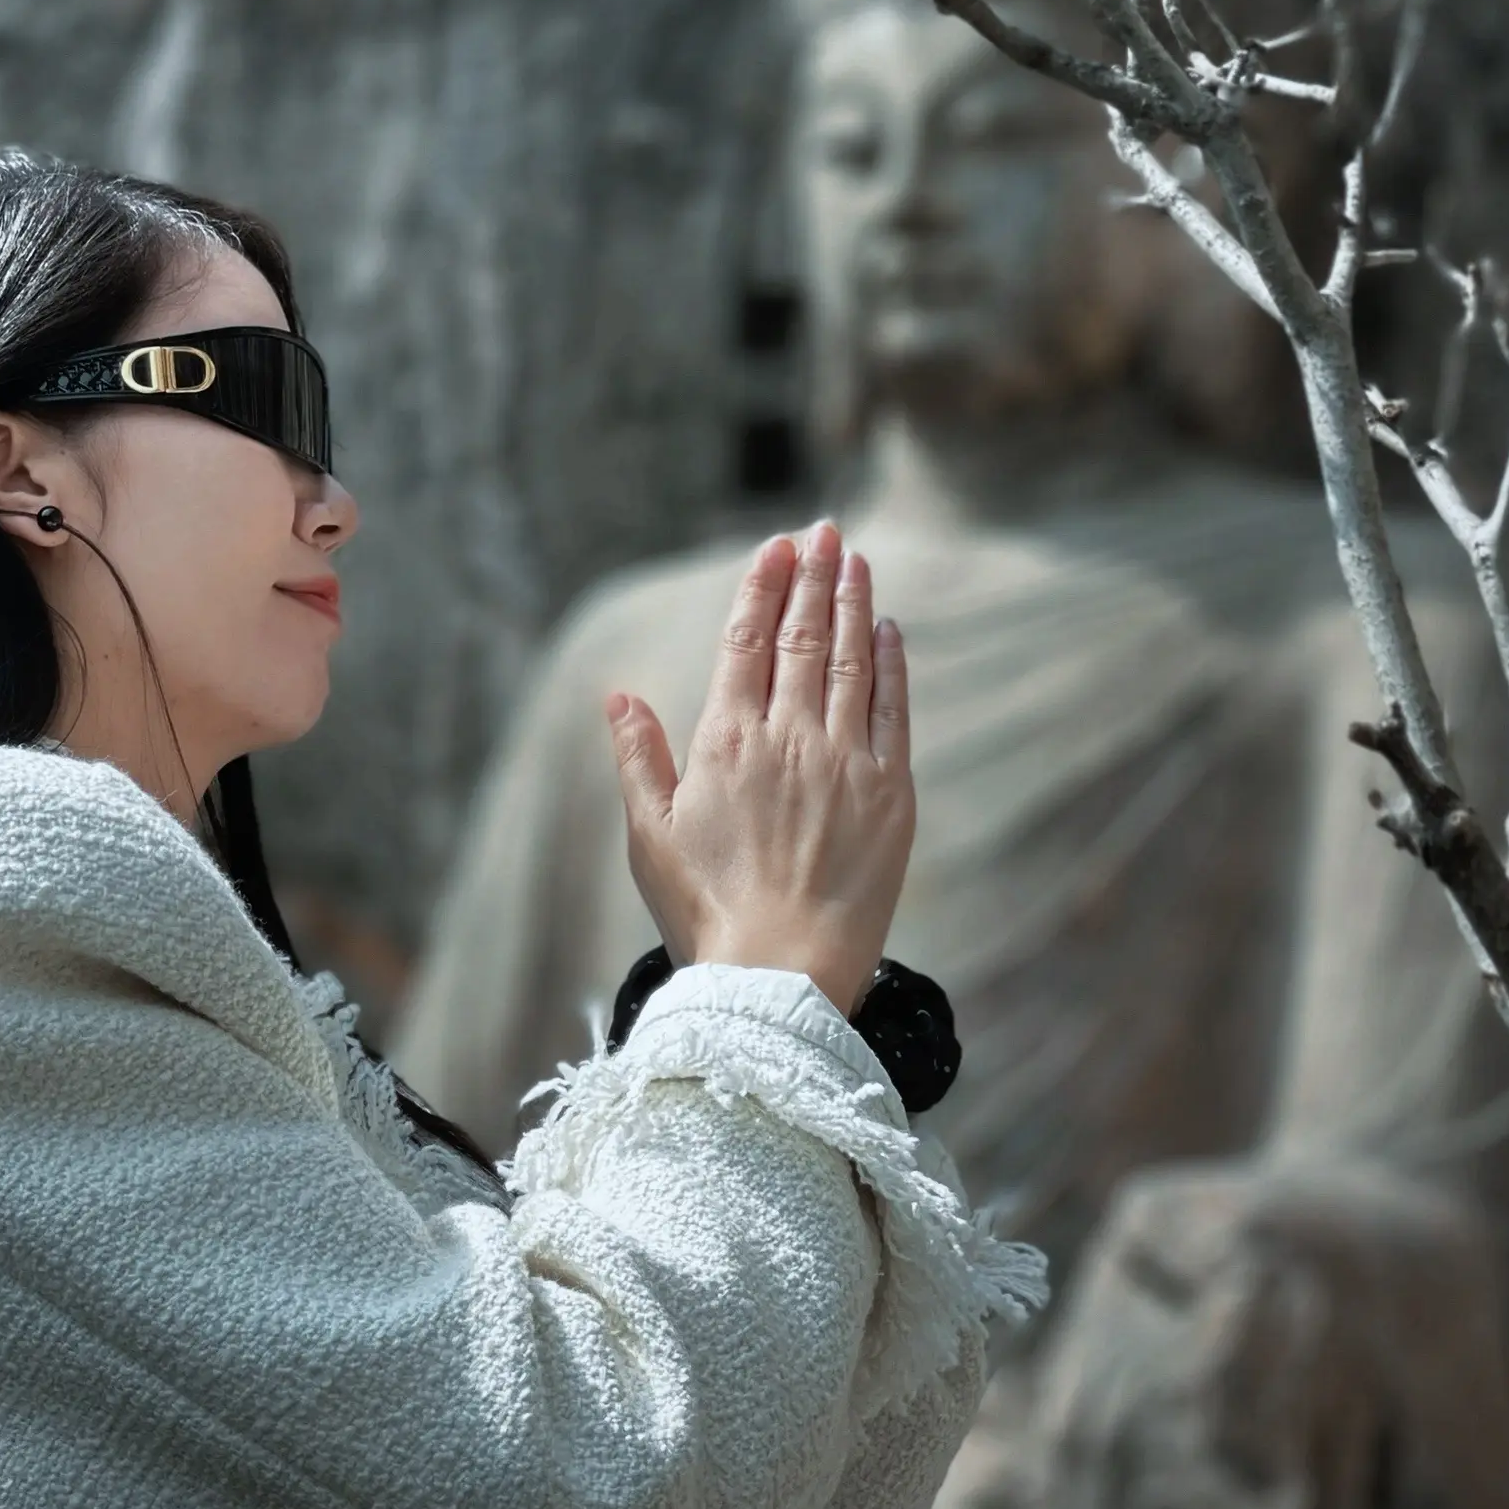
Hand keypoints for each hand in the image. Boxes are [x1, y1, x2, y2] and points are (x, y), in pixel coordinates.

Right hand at [605, 523, 914, 1018]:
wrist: (781, 977)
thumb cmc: (705, 912)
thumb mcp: (649, 835)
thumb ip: (637, 757)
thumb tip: (616, 695)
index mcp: (726, 744)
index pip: (745, 643)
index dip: (761, 588)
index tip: (776, 547)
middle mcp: (788, 740)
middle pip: (802, 638)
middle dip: (812, 577)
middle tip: (823, 531)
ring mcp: (844, 763)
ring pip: (851, 662)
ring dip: (854, 604)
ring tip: (855, 560)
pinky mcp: (889, 795)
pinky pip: (892, 711)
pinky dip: (891, 665)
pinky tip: (888, 631)